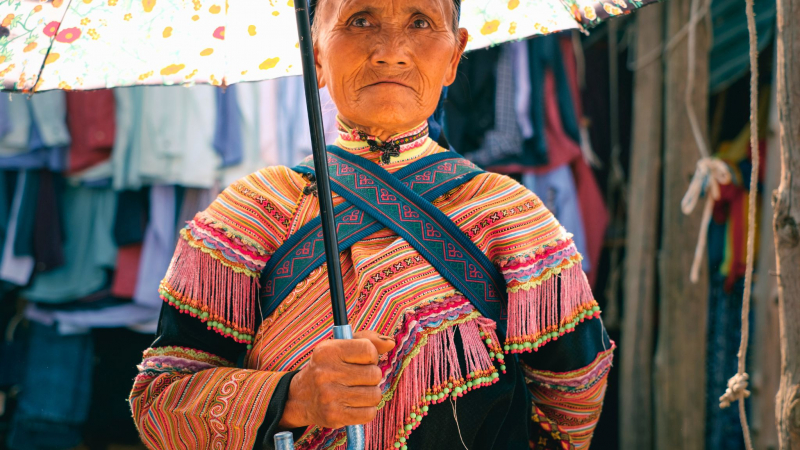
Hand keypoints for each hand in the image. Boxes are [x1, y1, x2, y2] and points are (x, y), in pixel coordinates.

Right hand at [279, 330, 394, 429]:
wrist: (300, 397)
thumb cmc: (328, 367)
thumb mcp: (340, 346)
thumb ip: (367, 340)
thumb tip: (391, 343)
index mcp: (327, 351)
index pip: (368, 350)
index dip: (371, 356)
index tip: (362, 360)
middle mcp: (326, 372)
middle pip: (374, 374)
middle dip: (371, 376)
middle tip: (358, 378)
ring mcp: (329, 396)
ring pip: (375, 395)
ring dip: (370, 394)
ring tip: (357, 391)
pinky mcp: (334, 416)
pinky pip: (369, 413)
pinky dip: (367, 410)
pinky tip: (355, 404)